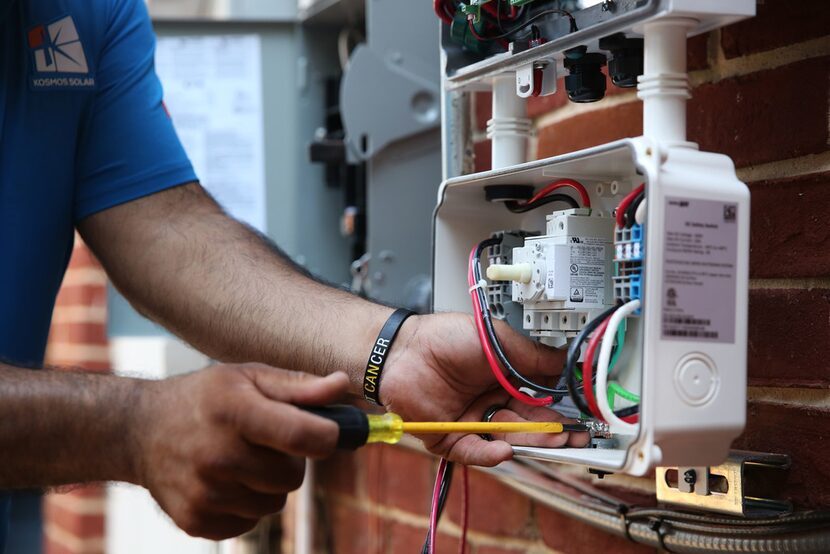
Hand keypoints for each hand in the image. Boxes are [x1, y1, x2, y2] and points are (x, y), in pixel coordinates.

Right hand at [131, 364, 348, 539]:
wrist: (140, 431)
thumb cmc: (206, 398)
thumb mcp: (248, 377)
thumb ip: (298, 386)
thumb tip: (343, 385)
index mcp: (234, 412)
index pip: (302, 436)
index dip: (327, 437)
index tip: (327, 433)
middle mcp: (217, 456)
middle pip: (293, 477)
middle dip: (290, 460)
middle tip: (266, 441)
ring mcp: (204, 494)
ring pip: (275, 502)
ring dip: (268, 483)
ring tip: (242, 458)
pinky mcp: (196, 521)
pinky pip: (251, 521)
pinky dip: (247, 503)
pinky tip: (225, 480)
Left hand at [380, 313, 588, 465]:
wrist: (401, 350)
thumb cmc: (443, 338)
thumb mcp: (497, 341)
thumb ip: (532, 356)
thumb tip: (566, 362)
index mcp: (503, 380)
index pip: (538, 402)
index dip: (558, 411)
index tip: (579, 418)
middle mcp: (489, 403)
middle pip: (526, 425)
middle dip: (551, 433)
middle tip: (573, 438)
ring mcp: (470, 421)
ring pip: (505, 439)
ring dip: (528, 443)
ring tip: (550, 443)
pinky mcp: (448, 438)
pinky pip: (472, 452)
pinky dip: (489, 455)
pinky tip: (505, 452)